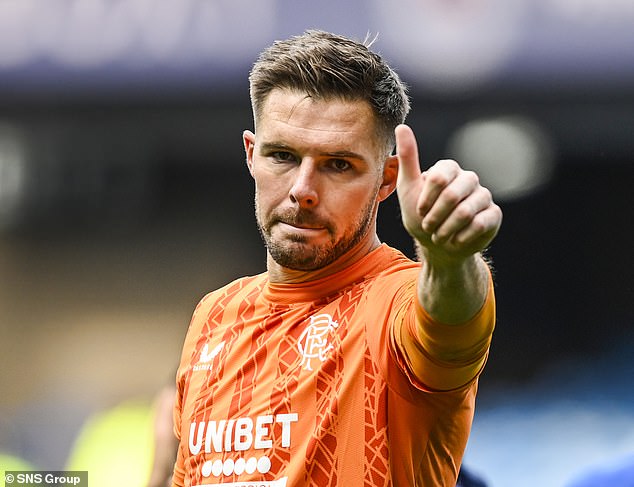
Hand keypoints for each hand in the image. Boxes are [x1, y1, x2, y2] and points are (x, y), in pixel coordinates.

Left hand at [395, 124, 501, 260]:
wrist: (437, 244)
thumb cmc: (420, 214)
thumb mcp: (408, 187)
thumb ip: (407, 158)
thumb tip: (401, 126)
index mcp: (449, 168)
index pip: (437, 179)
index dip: (425, 200)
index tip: (419, 211)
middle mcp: (469, 178)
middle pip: (452, 196)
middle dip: (435, 217)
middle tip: (428, 227)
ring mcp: (483, 196)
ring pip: (465, 212)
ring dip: (446, 230)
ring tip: (439, 236)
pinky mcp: (493, 214)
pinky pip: (479, 225)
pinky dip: (461, 237)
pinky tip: (455, 240)